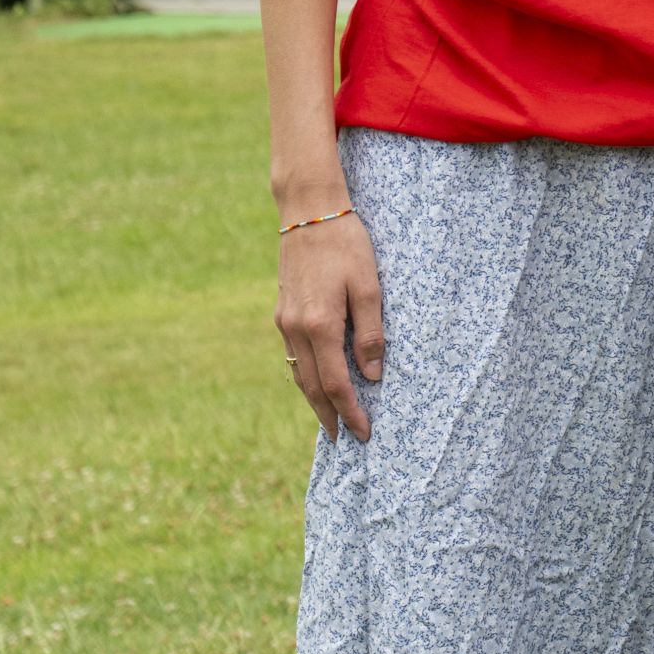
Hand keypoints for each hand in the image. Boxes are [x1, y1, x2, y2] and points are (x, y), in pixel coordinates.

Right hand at [276, 211, 384, 441]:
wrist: (308, 213)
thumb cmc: (346, 245)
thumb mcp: (369, 286)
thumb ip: (370, 333)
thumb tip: (371, 376)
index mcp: (319, 325)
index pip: (336, 383)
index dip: (350, 411)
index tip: (363, 433)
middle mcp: (295, 329)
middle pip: (311, 386)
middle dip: (328, 415)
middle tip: (343, 440)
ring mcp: (284, 322)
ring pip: (299, 373)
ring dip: (314, 399)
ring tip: (330, 419)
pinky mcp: (282, 312)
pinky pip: (293, 355)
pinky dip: (305, 375)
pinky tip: (315, 382)